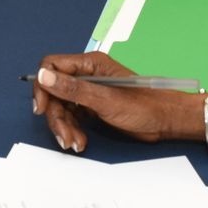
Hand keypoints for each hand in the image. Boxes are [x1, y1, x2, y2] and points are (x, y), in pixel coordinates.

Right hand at [31, 53, 193, 152]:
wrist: (165, 122)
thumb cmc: (144, 106)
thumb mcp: (105, 100)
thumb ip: (73, 88)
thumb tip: (44, 76)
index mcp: (90, 64)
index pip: (52, 66)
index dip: (43, 86)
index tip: (42, 108)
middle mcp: (87, 76)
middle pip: (54, 92)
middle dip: (56, 116)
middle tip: (64, 135)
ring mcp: (89, 92)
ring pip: (62, 108)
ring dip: (64, 127)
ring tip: (74, 143)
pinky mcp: (92, 107)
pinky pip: (72, 117)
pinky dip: (73, 131)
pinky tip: (79, 142)